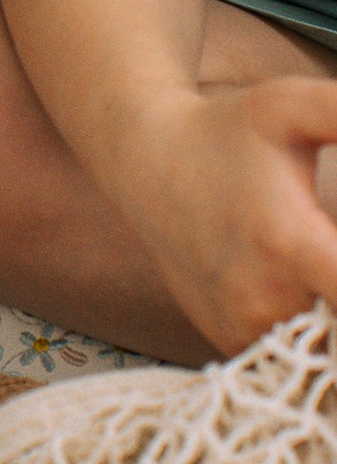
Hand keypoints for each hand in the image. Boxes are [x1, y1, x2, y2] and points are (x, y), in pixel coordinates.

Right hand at [121, 73, 336, 354]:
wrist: (146, 162)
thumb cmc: (227, 130)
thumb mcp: (290, 107)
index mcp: (288, 242)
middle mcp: (264, 298)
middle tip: (332, 248)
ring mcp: (243, 325)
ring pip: (325, 349)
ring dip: (334, 318)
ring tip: (323, 264)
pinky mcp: (229, 339)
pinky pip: (293, 355)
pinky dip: (311, 333)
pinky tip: (302, 286)